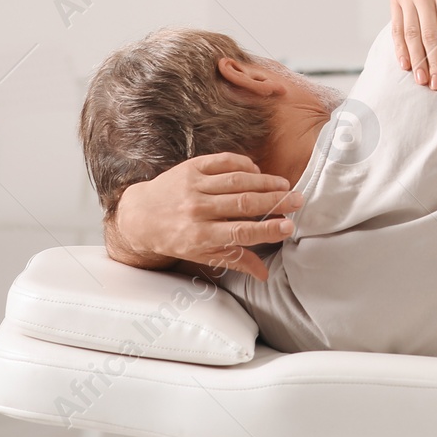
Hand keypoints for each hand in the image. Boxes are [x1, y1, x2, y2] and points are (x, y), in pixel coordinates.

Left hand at [108, 152, 302, 280]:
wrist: (139, 216)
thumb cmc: (174, 239)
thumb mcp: (200, 256)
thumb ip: (234, 261)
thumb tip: (264, 274)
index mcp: (199, 236)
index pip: (240, 232)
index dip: (267, 229)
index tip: (289, 226)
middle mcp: (196, 210)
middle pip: (243, 203)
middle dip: (275, 201)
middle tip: (297, 200)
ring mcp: (193, 186)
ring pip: (237, 181)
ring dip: (264, 181)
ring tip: (285, 185)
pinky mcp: (190, 167)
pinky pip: (223, 162)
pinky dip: (244, 164)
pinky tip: (258, 171)